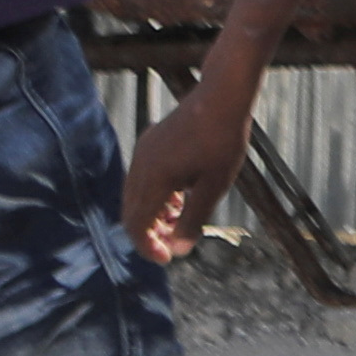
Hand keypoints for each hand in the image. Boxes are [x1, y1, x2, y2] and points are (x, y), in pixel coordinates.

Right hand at [115, 84, 248, 266]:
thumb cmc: (222, 142)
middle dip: (149, 234)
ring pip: (136, 196)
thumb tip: (179, 250)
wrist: (222, 97)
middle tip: (172, 247)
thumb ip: (194, 220)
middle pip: (132, 212)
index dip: (148, 246)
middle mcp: (140, 167)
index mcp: (152, 180)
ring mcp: (143, 154)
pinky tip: (177, 200)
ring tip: (178, 224)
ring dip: (153, 215)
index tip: (166, 259)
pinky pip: (143, 179)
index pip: (137, 225)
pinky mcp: (150, 144)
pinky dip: (155, 196)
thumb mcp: (214, 186)